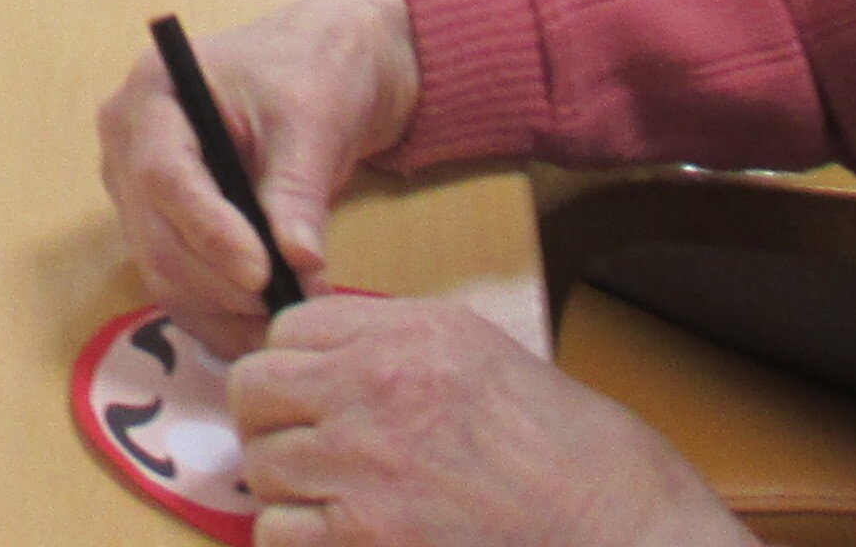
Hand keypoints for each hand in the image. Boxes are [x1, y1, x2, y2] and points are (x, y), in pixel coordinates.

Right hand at [94, 0, 421, 350]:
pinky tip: (269, 323)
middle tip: (296, 302)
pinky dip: (223, 316)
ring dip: (226, 308)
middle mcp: (128, 145)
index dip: (208, 231)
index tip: (263, 273)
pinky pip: (179, 287)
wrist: (316, 69)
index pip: (162, 174)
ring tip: (294, 313)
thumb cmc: (309, 71)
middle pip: (156, 235)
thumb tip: (297, 261)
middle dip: (223, 282)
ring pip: (163, 273)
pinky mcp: (160, 230)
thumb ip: (297, 189)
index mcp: (154, 93)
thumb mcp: (312, 119)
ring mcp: (137, 192)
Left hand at [231, 294, 746, 546]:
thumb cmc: (548, 442)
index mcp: (404, 335)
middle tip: (306, 444)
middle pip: (255, 390)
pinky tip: (342, 533)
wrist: (600, 519)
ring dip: (290, 483)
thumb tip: (310, 349)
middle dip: (271, 419)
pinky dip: (299, 536)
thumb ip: (385, 339)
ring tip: (340, 495)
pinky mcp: (364, 536)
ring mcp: (364, 467)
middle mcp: (375, 390)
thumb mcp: (470, 348)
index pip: (286, 329)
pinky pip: (276, 529)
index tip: (309, 391)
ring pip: (261, 464)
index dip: (292, 364)